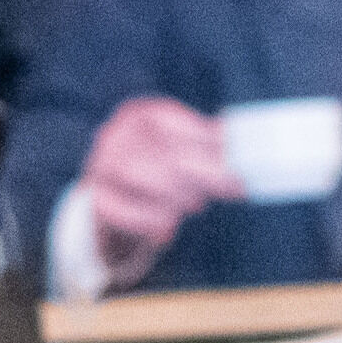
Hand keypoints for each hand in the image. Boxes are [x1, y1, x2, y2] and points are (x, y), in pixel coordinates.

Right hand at [81, 95, 242, 281]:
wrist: (114, 193)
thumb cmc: (158, 166)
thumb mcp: (180, 147)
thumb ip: (207, 146)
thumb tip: (245, 150)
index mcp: (140, 113)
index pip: (177, 125)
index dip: (210, 146)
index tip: (238, 166)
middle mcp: (115, 134)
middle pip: (163, 153)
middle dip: (202, 174)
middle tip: (230, 188)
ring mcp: (101, 164)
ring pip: (142, 176)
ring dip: (176, 195)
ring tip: (196, 205)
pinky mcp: (96, 197)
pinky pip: (122, 209)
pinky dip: (149, 220)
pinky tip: (168, 229)